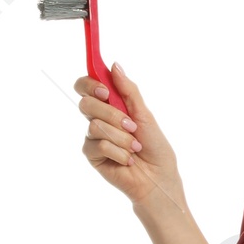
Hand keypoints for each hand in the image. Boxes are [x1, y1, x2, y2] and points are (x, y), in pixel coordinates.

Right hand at [74, 61, 182, 211]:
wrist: (158, 178)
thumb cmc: (155, 148)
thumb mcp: (145, 115)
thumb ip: (128, 91)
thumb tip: (114, 64)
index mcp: (110, 105)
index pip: (87, 86)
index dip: (90, 84)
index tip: (105, 90)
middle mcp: (98, 119)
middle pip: (86, 103)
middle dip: (111, 113)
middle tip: (130, 124)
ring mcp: (93, 137)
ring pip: (95, 125)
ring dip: (121, 137)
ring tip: (135, 146)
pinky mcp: (92, 155)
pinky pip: (99, 145)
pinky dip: (118, 152)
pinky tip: (128, 160)